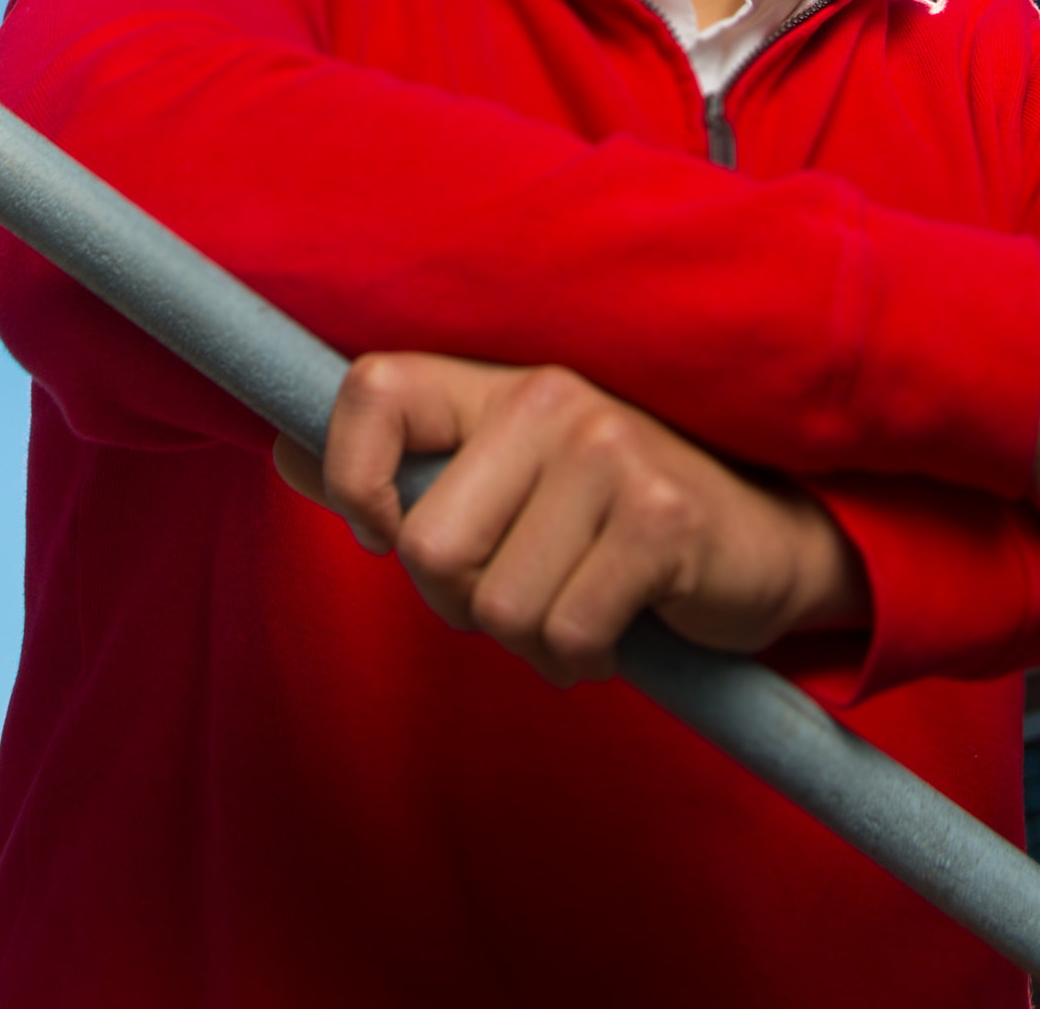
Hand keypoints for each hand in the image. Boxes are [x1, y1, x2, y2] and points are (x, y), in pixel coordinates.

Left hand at [273, 351, 864, 686]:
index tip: (384, 529)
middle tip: (522, 585)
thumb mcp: (504, 478)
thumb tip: (281, 450)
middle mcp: (551, 396)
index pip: (372, 389)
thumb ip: (397, 465)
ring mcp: (609, 451)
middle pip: (426, 545)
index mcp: (499, 381)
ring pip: (495, 606)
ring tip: (576, 600)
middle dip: (459, 602)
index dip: (350, 477)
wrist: (758, 543)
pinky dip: (581, 657)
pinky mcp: (659, 518)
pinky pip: (565, 634)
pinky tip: (616, 622)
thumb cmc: (607, 520)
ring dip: (530, 638)